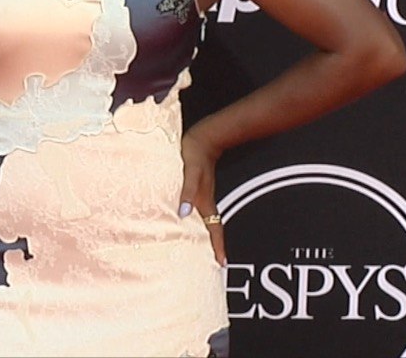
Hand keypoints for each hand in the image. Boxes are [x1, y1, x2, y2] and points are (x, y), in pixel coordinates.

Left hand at [179, 129, 225, 265]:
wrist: (202, 139)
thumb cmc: (194, 155)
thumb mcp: (190, 173)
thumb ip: (188, 193)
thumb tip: (184, 213)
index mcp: (205, 202)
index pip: (214, 229)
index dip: (218, 247)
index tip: (221, 263)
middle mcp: (205, 203)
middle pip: (211, 230)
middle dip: (212, 247)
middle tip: (210, 264)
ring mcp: (202, 197)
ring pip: (204, 222)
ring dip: (203, 237)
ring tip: (198, 252)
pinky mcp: (197, 191)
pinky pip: (197, 212)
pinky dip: (194, 223)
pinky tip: (185, 224)